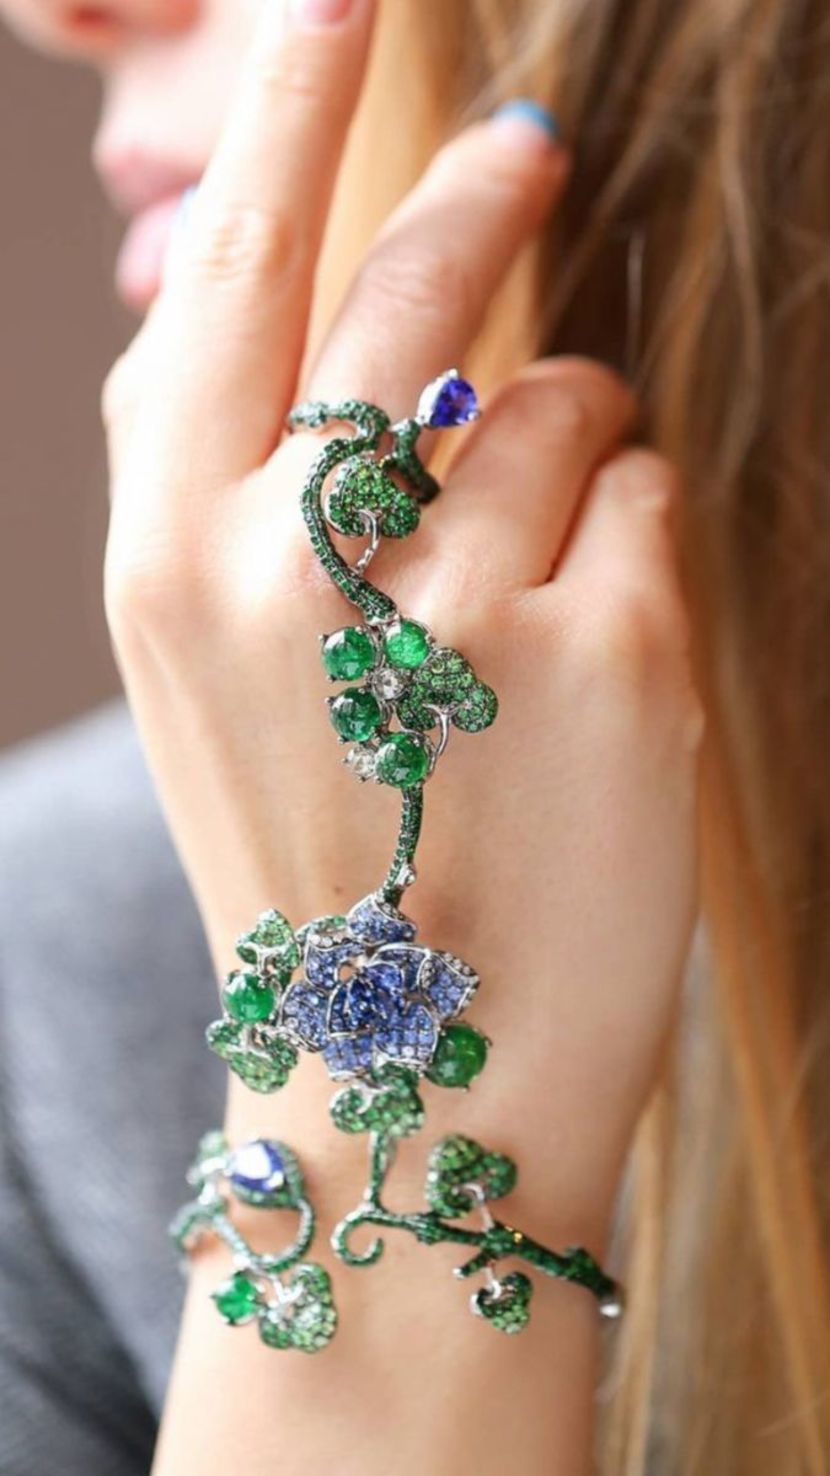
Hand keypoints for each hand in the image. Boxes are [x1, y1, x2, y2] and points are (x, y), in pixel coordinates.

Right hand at [103, 0, 700, 1251]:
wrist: (397, 1091)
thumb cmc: (317, 863)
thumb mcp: (222, 676)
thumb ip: (259, 496)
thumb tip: (396, 344)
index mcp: (168, 562)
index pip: (232, 273)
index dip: (286, 109)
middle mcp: (285, 569)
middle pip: (409, 290)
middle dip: (476, 196)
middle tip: (527, 143)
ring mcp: (451, 607)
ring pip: (562, 394)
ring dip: (572, 445)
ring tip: (533, 589)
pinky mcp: (606, 652)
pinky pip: (652, 490)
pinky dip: (641, 536)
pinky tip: (593, 658)